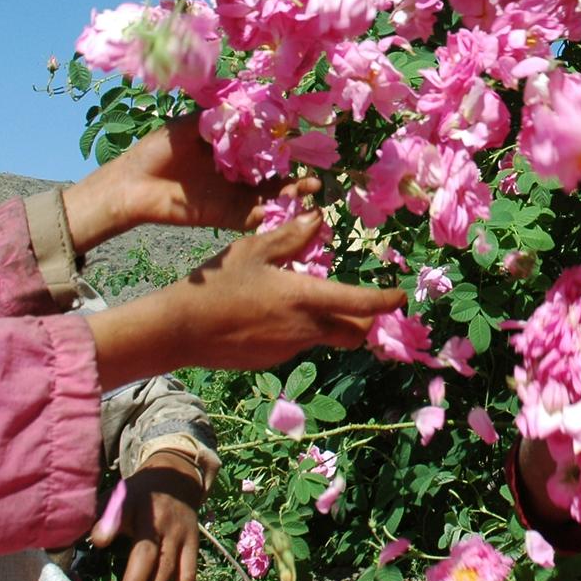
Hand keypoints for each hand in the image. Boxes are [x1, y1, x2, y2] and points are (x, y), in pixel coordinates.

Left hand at [62, 114, 315, 251]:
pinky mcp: (228, 216)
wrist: (133, 186)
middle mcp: (238, 172)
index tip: (307, 137)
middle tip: (317, 171)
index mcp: (230, 148)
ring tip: (312, 190)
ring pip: (272, 195)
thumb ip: (221, 117)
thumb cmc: (157, 150)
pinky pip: (258, 216)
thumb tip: (252, 104)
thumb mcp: (191, 124)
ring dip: (294, 194)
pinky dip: (277, 214)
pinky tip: (293, 208)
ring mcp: (235, 195)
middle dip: (298, 172)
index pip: (265, 144)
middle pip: (276, 172)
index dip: (286, 142)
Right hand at [88, 214, 405, 387]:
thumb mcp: (252, 250)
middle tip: (361, 301)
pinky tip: (271, 314)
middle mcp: (305, 329)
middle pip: (354, 331)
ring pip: (326, 337)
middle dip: (364, 320)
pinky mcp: (273, 360)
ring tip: (305, 298)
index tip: (400, 297)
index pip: (361, 305)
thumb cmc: (216, 284)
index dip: (385, 302)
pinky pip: (299, 344)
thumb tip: (319, 219)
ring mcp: (290, 349)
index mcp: (305, 299)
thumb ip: (290, 237)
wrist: (181, 331)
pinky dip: (300, 329)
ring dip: (329, 322)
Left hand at [100, 453, 204, 580]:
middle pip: (149, 556)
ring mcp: (182, 535)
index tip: (99, 540)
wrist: (177, 479)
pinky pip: (188, 576)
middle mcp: (164, 521)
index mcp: (139, 503)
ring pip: (169, 571)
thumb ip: (106, 515)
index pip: (124, 513)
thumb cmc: (139, 494)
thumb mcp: (119, 494)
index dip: (111, 526)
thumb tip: (96, 540)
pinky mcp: (195, 547)